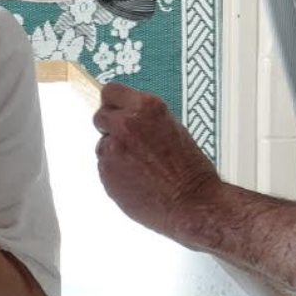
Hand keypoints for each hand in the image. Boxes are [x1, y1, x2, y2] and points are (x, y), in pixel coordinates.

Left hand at [92, 82, 219, 242]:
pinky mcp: (106, 171)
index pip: (111, 91)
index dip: (113, 104)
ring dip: (115, 153)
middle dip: (111, 128)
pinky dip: (116, 173)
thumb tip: (126, 116)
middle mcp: (126, 124)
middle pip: (100, 116)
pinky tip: (137, 181)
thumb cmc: (191, 170)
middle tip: (129, 143)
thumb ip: (145, 119)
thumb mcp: (173, 128)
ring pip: (103, 145)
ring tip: (141, 168)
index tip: (115, 110)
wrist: (194, 204)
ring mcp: (113, 148)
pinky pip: (104, 167)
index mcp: (146, 108)